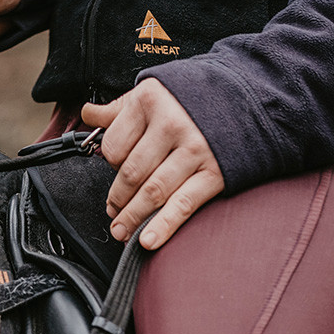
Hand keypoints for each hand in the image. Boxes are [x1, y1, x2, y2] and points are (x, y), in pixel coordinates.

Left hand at [81, 79, 224, 249]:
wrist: (247, 97)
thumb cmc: (191, 98)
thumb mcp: (152, 93)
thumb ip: (119, 109)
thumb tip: (86, 114)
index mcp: (149, 102)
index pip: (114, 145)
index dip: (108, 164)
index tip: (112, 173)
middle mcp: (171, 124)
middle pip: (131, 173)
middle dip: (117, 198)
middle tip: (112, 211)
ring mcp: (194, 149)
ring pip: (152, 192)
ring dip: (132, 217)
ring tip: (121, 231)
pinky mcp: (215, 172)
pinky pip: (183, 204)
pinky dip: (164, 226)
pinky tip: (147, 240)